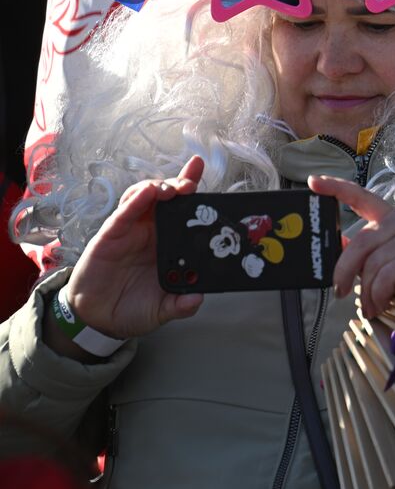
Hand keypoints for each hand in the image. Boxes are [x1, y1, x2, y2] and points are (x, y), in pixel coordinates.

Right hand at [63, 156, 205, 340]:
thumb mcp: (162, 310)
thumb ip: (180, 305)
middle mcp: (151, 232)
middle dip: (180, 184)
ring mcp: (131, 231)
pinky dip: (135, 202)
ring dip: (159, 187)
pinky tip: (146, 194)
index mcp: (169, 242)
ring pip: (144, 198)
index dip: (192, 187)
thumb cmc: (133, 308)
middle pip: (167, 197)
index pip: (184, 210)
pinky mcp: (110, 236)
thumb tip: (197, 298)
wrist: (98, 320)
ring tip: (172, 189)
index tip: (201, 168)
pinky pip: (123, 214)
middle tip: (191, 184)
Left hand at [312, 174, 394, 318]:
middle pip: (361, 241)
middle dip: (344, 270)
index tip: (314, 182)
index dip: (336, 189)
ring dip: (367, 291)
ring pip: (372, 264)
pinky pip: (385, 278)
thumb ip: (359, 251)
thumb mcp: (378, 261)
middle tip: (339, 291)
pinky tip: (383, 303)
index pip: (361, 197)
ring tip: (372, 305)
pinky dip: (378, 296)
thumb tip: (338, 244)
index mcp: (388, 218)